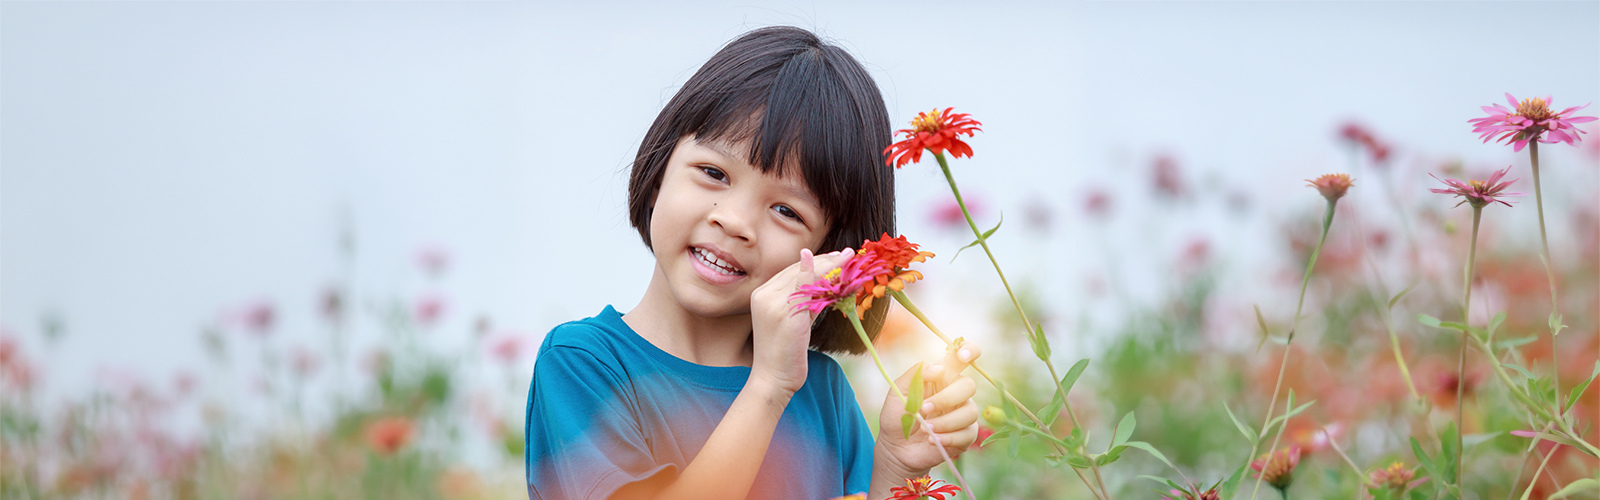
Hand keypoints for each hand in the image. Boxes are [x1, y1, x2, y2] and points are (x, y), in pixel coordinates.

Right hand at [748, 247, 853, 396]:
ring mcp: (773, 303)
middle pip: (798, 269)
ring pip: (805, 276)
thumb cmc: (784, 353)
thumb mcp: (793, 322)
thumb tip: (824, 286)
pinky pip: (806, 289)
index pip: (791, 270)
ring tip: (849, 259)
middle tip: (847, 254)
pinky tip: (836, 267)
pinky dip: (822, 277)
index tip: (835, 256)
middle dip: (825, 260)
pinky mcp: (786, 314)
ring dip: (830, 265)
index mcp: (761, 294)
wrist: (772, 379)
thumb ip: (804, 302)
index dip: (815, 261)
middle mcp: (764, 295)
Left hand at [876, 342, 982, 477]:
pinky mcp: (966, 435)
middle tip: (924, 410)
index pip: (963, 357)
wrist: (895, 447)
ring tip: (925, 429)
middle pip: (968, 385)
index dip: (969, 350)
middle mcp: (956, 392)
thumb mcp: (897, 392)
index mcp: (942, 377)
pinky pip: (968, 433)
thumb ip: (915, 375)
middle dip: (946, 399)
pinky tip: (932, 440)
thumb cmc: (897, 416)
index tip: (961, 356)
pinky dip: (948, 437)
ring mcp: (963, 413)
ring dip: (945, 422)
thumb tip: (938, 368)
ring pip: (970, 412)